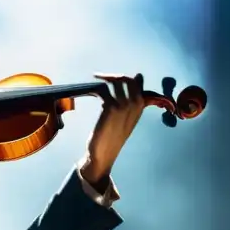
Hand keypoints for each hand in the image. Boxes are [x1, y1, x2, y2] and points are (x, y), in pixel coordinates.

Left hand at [81, 74, 145, 189]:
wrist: (104, 153)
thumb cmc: (113, 136)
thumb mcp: (127, 118)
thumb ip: (130, 101)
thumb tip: (135, 80)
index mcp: (140, 106)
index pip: (138, 81)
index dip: (124, 77)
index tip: (111, 79)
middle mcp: (135, 104)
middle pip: (127, 79)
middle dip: (113, 76)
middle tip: (100, 77)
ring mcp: (124, 105)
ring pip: (115, 81)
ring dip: (103, 79)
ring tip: (94, 81)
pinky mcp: (110, 107)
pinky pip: (103, 89)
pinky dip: (94, 88)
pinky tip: (89, 91)